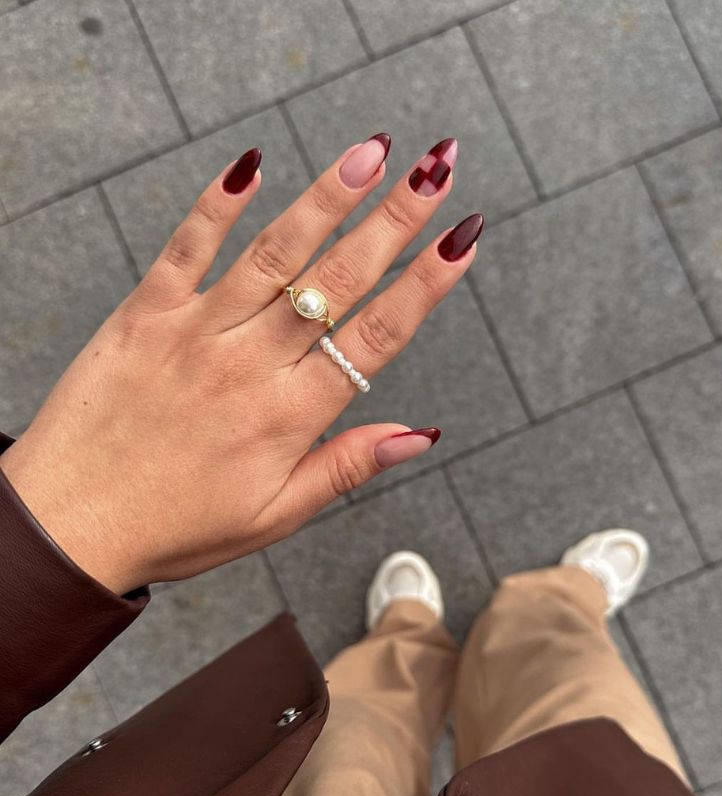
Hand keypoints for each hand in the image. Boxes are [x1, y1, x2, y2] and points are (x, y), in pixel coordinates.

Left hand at [0, 137, 481, 594]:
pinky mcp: (145, 314)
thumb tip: (418, 435)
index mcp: (289, 416)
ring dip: (327, 198)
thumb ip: (346, 466)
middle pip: (338, 280)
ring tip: (371, 152)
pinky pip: (187, 247)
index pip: (376, 336)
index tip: (462, 239)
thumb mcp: (274, 516)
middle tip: (437, 169)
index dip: (425, 284)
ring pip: (275, 253)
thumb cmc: (175, 526)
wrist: (68, 525)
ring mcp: (196, 332)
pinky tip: (252, 162)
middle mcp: (250, 363)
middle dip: (395, 219)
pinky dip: (220, 203)